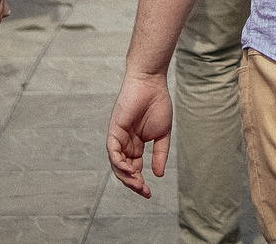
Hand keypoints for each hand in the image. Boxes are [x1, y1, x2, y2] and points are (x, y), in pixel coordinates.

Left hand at [106, 71, 173, 195]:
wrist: (151, 84)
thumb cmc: (158, 104)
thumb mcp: (162, 134)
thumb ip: (160, 154)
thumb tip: (158, 175)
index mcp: (136, 145)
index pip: (134, 169)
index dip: (139, 182)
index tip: (149, 193)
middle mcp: (125, 144)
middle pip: (123, 170)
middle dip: (133, 183)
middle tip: (144, 191)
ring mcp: (118, 137)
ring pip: (116, 164)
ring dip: (126, 176)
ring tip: (138, 183)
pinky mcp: (114, 130)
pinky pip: (112, 151)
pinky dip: (119, 162)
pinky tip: (131, 170)